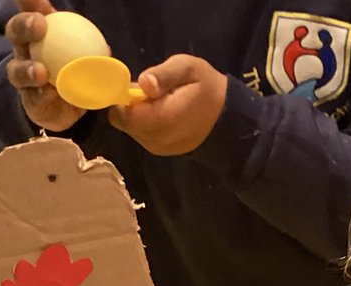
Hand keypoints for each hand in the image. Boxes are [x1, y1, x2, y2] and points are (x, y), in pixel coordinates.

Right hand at [4, 0, 83, 132]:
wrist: (68, 106)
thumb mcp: (85, 53)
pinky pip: (33, 97)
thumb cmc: (75, 70)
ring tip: (40, 72)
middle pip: (15, 32)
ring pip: (16, 69)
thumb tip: (106, 48)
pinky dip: (40, 95)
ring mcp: (22, 75)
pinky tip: (48, 93)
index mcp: (36, 32)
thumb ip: (91, 47)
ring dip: (27, 69)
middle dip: (24, 26)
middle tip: (39, 24)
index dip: (28, 1)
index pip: (29, 9)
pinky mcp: (29, 100)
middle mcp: (24, 49)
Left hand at [109, 56, 227, 155]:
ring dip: (138, 115)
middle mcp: (157, 139)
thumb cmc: (207, 88)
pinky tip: (161, 113)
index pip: (125, 115)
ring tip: (158, 102)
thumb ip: (164, 75)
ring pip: (131, 130)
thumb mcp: (188, 69)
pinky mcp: (160, 151)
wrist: (227, 120)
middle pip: (125, 123)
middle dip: (130, 106)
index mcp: (163, 119)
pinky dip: (145, 123)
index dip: (122, 98)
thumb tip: (143, 84)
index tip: (134, 85)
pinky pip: (141, 135)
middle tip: (149, 92)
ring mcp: (158, 148)